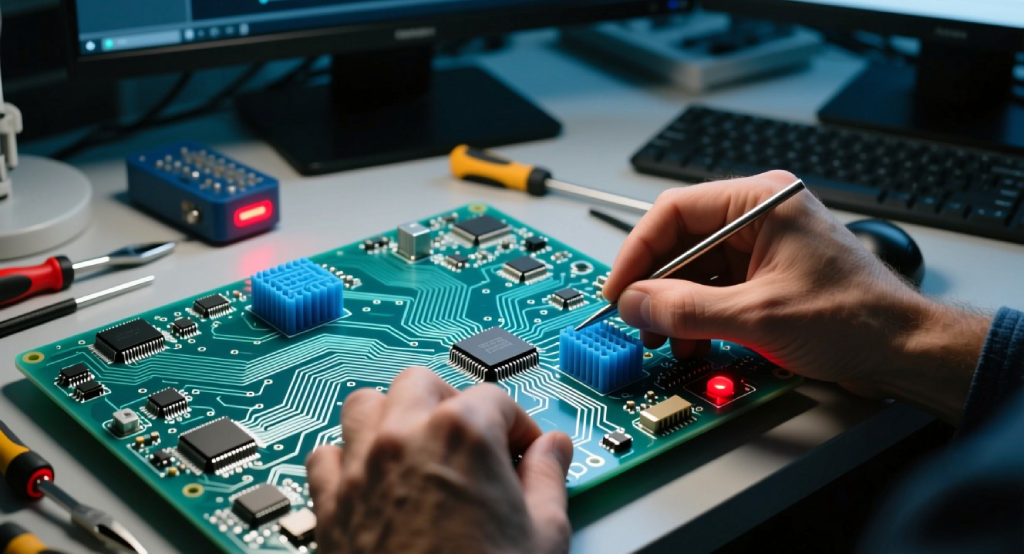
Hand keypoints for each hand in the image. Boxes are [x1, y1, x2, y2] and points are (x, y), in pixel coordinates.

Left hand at [306, 366, 573, 553]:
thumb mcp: (545, 535)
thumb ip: (550, 478)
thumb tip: (554, 450)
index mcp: (462, 434)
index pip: (495, 400)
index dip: (518, 427)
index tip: (525, 453)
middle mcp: (404, 438)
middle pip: (423, 383)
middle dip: (451, 402)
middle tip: (473, 441)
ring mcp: (361, 469)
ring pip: (365, 405)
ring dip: (392, 416)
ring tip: (418, 446)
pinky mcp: (330, 505)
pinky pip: (325, 456)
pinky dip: (346, 458)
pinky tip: (371, 479)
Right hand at [603, 171, 989, 422]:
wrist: (903, 350)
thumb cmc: (856, 318)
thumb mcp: (757, 316)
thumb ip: (686, 308)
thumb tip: (635, 303)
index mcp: (760, 202)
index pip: (674, 212)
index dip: (637, 253)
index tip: (619, 289)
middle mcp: (759, 216)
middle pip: (681, 242)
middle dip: (656, 286)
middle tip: (638, 319)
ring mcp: (762, 245)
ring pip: (694, 269)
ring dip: (675, 306)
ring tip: (667, 338)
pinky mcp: (765, 274)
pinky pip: (714, 287)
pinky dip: (698, 315)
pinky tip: (693, 341)